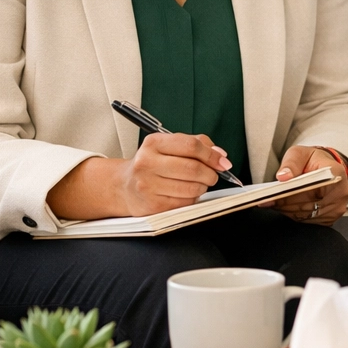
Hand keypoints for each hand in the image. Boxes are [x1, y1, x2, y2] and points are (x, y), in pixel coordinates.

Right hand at [116, 132, 231, 215]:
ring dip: (203, 187)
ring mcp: (147, 185)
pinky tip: (185, 192)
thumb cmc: (152, 164)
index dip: (212, 155)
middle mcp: (147, 163)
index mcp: (153, 143)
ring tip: (198, 183)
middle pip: (193, 168)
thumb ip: (197, 145)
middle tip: (213, 175)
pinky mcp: (152, 204)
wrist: (124, 186)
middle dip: (211, 173)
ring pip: (192, 188)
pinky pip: (185, 202)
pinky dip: (192, 198)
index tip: (222, 162)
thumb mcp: (169, 146)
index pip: (191, 146)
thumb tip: (220, 156)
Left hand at [261, 145, 347, 224]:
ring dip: (288, 211)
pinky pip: (309, 221)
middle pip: (308, 203)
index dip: (291, 192)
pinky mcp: (331, 219)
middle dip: (285, 203)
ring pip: (306, 215)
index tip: (273, 195)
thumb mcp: (300, 153)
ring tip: (273, 204)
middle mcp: (341, 192)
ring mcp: (337, 208)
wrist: (324, 169)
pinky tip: (285, 208)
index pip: (312, 186)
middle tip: (267, 201)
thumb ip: (291, 163)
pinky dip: (294, 216)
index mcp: (336, 172)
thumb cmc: (312, 161)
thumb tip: (283, 176)